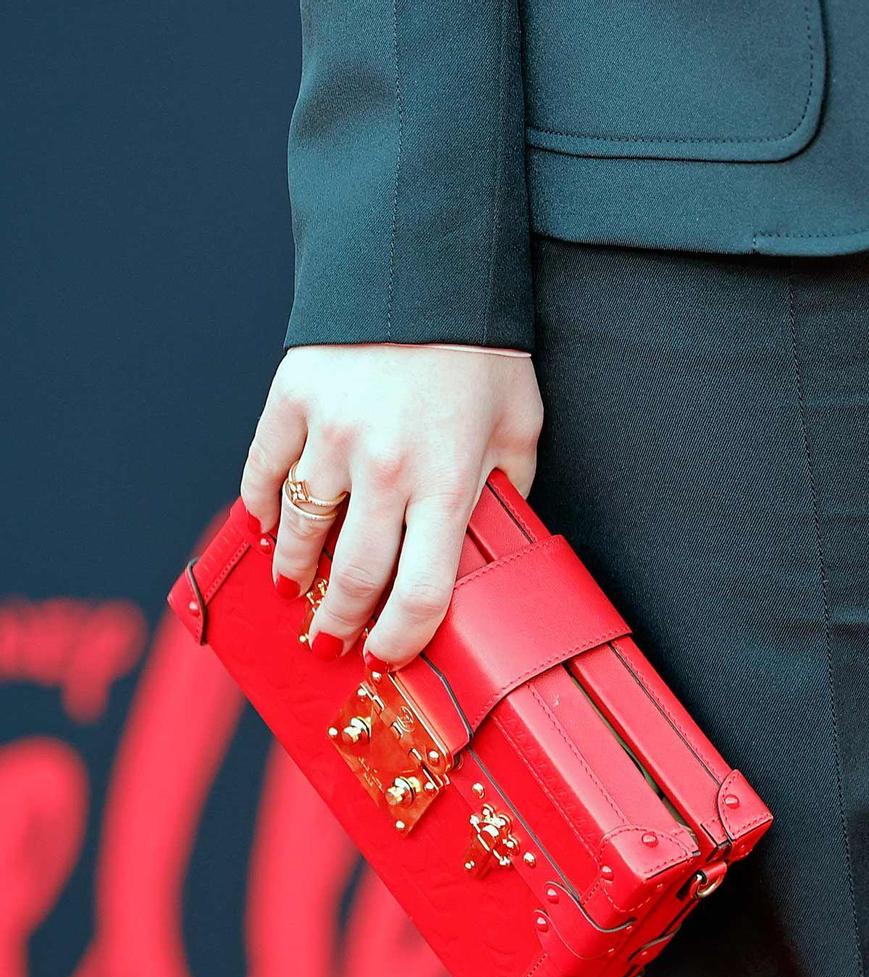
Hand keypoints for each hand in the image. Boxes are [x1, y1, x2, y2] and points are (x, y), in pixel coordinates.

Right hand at [240, 343, 542, 668]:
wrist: (425, 261)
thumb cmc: (481, 348)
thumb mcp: (519, 423)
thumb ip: (507, 489)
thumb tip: (491, 538)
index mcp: (448, 480)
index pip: (421, 593)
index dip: (401, 641)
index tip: (387, 657)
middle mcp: (386, 468)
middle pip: (354, 577)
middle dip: (341, 624)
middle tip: (332, 642)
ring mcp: (331, 434)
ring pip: (299, 530)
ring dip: (294, 572)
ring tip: (295, 589)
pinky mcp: (292, 401)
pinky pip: (261, 471)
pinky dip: (259, 507)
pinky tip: (265, 527)